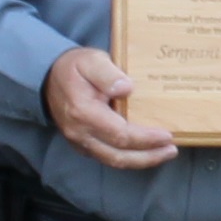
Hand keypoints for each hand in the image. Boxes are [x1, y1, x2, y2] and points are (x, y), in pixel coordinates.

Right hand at [44, 46, 178, 169]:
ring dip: (141, 160)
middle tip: (172, 150)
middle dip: (148, 156)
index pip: (120, 134)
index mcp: (83, 113)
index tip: (167, 135)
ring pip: (114, 160)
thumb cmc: (74, 67)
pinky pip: (107, 157)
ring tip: (164, 153)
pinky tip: (145, 151)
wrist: (48, 78)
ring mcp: (80, 142)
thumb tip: (126, 88)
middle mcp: (80, 133)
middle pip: (119, 156)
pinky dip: (129, 157)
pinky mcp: (82, 145)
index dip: (145, 139)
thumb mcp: (91, 60)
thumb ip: (107, 73)